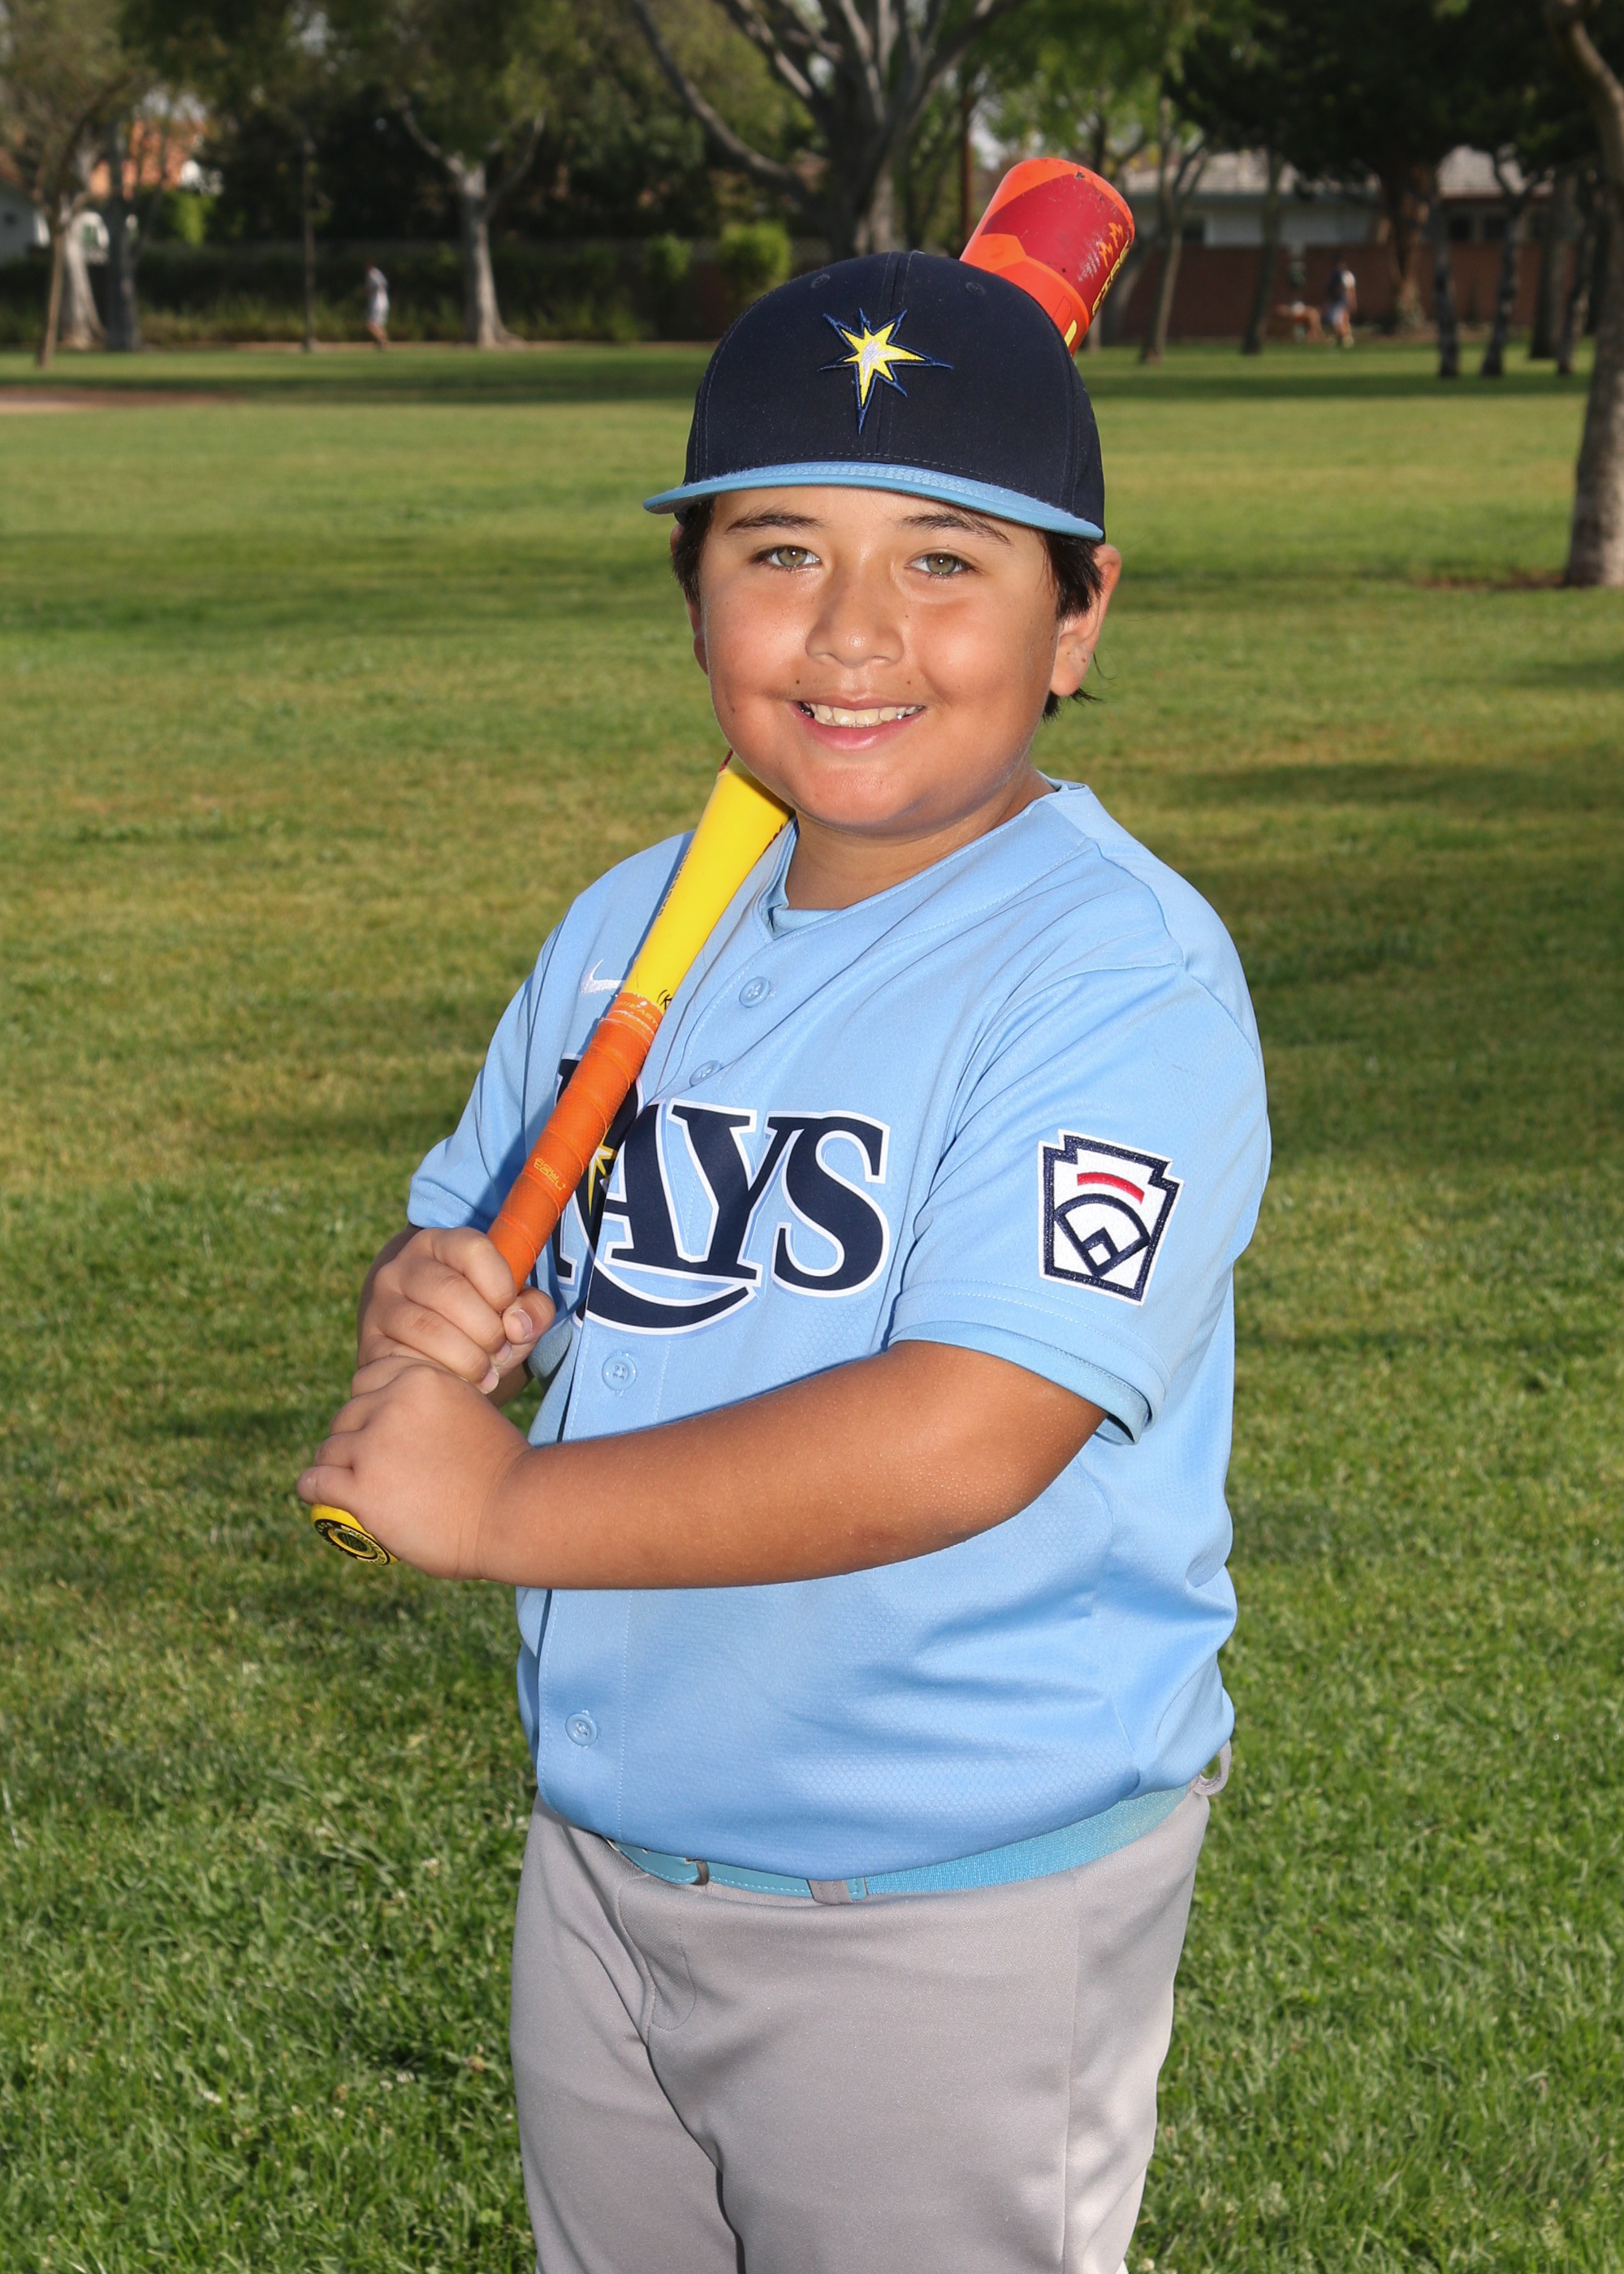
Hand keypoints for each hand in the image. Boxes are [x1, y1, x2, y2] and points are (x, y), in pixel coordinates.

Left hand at [298, 1355, 535, 1577]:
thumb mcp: (471, 1412)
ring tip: (343, 1486)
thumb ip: (434, 1407)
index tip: (378, 1428)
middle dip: (352, 1439)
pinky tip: (320, 1497)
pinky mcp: (361, 1487)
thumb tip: (404, 1423)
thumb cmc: (502, 1470)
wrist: (514, 1512)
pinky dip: (314, 1490)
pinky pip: (314, 1481)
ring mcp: (373, 1445)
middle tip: (365, 1466)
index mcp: (421, 1378)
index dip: (370, 1405)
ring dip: (333, 1467)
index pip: (368, 1378)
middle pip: (345, 1416)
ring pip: (328, 1449)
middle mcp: (392, 1403)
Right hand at [359, 1227, 554, 1394]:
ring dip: (467, 1358)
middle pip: (451, 1291)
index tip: (508, 1312)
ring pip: (428, 1327)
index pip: (474, 1249)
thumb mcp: (511, 1310)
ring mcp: (382, 1302)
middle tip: (500, 1352)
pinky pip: (406, 1357)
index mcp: (442, 1244)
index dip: (501, 1286)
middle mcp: (403, 1266)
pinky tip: (457, 1382)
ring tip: (485, 1373)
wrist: (425, 1346)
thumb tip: (517, 1326)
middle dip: (487, 1330)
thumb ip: (534, 1310)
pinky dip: (440, 1374)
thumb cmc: (478, 1321)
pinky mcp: (371, 1341)